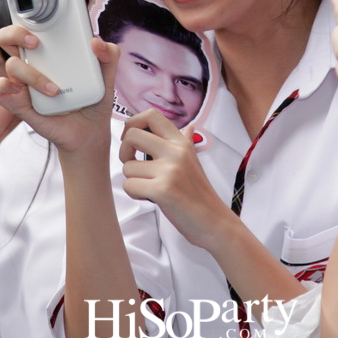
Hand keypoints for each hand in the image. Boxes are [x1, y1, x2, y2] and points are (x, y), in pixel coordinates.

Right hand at [0, 28, 118, 154]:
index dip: (27, 14)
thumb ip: (109, 55)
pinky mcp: (18, 103)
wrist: (90, 132)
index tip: (44, 18)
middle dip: (16, 33)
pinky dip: (3, 88)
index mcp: (48, 51)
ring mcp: (22, 83)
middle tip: (36, 44)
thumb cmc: (92, 98)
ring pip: (10, 65)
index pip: (28, 25)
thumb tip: (96, 42)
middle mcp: (31, 63)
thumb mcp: (107, 75)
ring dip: (32, 75)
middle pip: (6, 36)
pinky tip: (23, 94)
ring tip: (55, 90)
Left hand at [118, 108, 233, 249]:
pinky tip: (151, 198)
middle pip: (132, 135)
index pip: (151, 115)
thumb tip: (189, 127)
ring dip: (133, 180)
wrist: (214, 222)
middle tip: (134, 167)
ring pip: (127, 167)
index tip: (132, 141)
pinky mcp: (163, 190)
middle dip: (124, 152)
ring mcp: (170, 170)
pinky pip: (129, 185)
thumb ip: (186, 142)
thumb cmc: (199, 194)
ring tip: (150, 188)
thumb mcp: (194, 161)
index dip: (133, 123)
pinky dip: (135, 194)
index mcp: (181, 142)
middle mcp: (176, 151)